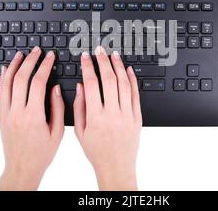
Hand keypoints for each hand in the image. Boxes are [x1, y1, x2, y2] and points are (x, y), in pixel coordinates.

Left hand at [0, 46, 64, 190]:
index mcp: (33, 116)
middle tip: (37, 51)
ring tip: (21, 54)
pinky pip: (1, 93)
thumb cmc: (41, 153)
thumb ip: (57, 108)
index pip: (38, 83)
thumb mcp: (57, 132)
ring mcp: (7, 114)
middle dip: (30, 61)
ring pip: (8, 83)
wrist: (22, 168)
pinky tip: (7, 69)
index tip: (50, 57)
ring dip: (14, 66)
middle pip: (21, 78)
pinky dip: (4, 78)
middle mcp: (17, 112)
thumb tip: (56, 88)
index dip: (45, 66)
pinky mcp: (1, 116)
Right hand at [73, 46, 141, 190]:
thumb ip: (79, 107)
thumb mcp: (79, 131)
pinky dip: (133, 80)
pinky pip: (136, 95)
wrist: (116, 166)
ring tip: (114, 55)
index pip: (92, 84)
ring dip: (119, 66)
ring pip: (124, 84)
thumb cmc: (96, 151)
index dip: (88, 67)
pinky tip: (128, 70)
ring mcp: (127, 115)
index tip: (85, 57)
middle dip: (103, 61)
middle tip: (100, 50)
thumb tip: (81, 86)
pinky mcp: (137, 117)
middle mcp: (112, 114)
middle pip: (109, 80)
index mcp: (96, 117)